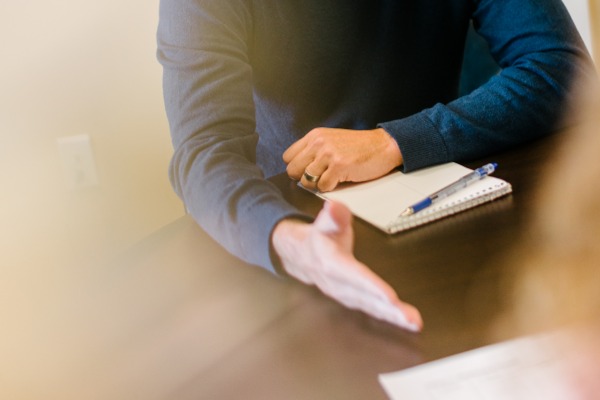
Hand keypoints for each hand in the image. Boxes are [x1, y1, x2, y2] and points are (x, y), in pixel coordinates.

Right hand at [272, 201, 421, 331]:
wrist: (300, 254)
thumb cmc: (319, 237)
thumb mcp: (324, 221)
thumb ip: (334, 215)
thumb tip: (334, 206)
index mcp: (331, 263)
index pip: (354, 276)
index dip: (371, 286)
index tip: (390, 297)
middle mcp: (337, 283)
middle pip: (365, 298)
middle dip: (388, 310)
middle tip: (411, 319)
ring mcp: (343, 294)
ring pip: (369, 307)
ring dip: (391, 316)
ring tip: (413, 322)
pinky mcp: (351, 299)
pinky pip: (370, 309)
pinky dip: (387, 316)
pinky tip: (404, 320)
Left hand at [283, 127, 402, 191]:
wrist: (383, 145)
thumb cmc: (358, 146)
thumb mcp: (331, 140)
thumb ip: (314, 150)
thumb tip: (298, 169)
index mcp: (314, 136)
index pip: (288, 157)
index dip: (296, 168)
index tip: (307, 171)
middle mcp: (318, 143)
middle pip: (292, 169)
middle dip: (303, 178)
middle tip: (318, 178)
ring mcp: (328, 154)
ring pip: (306, 180)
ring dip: (317, 185)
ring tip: (330, 179)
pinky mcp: (339, 166)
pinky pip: (323, 186)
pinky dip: (330, 188)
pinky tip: (340, 180)